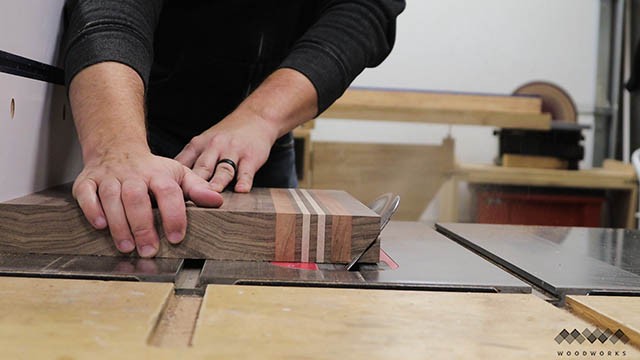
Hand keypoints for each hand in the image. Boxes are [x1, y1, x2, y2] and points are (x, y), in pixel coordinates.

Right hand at [72, 149, 222, 257]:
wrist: (116, 148)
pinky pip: (87, 194)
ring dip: (119, 224)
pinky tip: (100, 225)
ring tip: (127, 247)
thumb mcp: (177, 174)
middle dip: (143, 226)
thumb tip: (217, 201)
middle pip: (137, 198)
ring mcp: (109, 178)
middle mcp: (133, 175)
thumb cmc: (150, 169)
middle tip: (149, 250)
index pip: (168, 192)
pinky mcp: (87, 182)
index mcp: (158, 174)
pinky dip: (92, 209)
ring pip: (112, 198)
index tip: (176, 237)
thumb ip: (196, 189)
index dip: (173, 214)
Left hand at [175, 108, 277, 192]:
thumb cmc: (225, 136)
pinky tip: (241, 190)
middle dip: (194, 185)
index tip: (169, 195)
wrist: (254, 118)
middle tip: (187, 201)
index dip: (175, 180)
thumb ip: (188, 160)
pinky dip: (244, 181)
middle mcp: (214, 147)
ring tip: (212, 196)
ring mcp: (233, 151)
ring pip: (223, 170)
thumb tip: (169, 183)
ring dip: (217, 183)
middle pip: (202, 169)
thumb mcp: (203, 142)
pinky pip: (246, 171)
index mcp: (198, 145)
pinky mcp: (250, 157)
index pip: (183, 164)